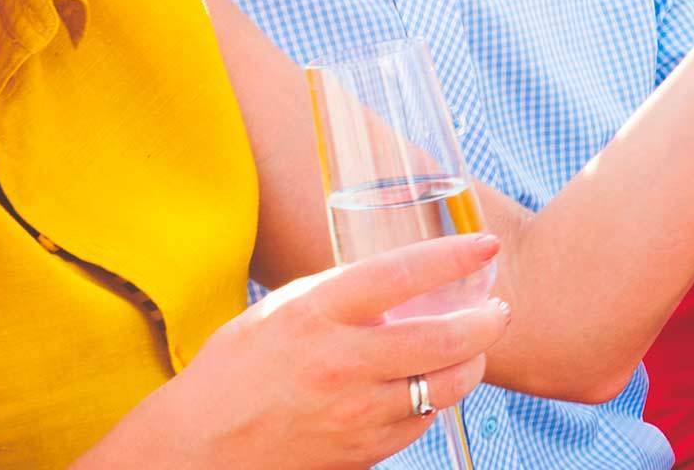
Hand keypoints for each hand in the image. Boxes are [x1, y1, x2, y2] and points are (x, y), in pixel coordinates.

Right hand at [123, 234, 507, 469]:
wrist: (197, 447)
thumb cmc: (237, 370)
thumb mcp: (281, 311)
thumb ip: (341, 294)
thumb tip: (405, 275)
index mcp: (316, 315)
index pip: (401, 275)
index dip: (453, 257)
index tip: (487, 245)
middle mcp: (340, 364)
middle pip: (446, 338)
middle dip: (487, 320)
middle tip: (497, 310)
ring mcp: (355, 413)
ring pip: (446, 385)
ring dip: (471, 363)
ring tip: (472, 348)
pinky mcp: (363, 451)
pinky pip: (422, 421)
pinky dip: (431, 400)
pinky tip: (425, 386)